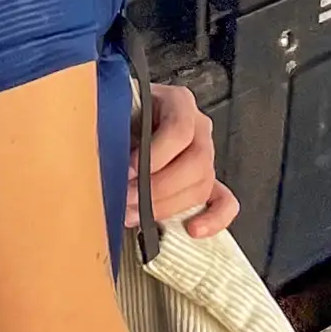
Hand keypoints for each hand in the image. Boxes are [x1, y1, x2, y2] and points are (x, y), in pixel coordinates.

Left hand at [128, 81, 238, 238]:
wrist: (128, 119)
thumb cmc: (124, 115)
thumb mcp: (118, 109)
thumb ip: (114, 125)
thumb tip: (105, 156)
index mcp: (178, 103)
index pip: (179, 129)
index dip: (154, 155)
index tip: (128, 171)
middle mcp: (198, 128)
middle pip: (195, 162)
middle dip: (157, 187)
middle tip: (128, 198)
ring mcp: (207, 156)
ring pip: (202, 185)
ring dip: (168, 206)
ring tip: (136, 213)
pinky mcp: (210, 182)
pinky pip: (225, 202)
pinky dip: (213, 219)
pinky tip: (192, 229)